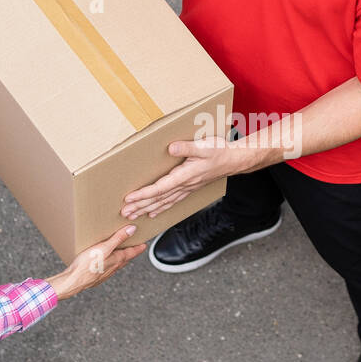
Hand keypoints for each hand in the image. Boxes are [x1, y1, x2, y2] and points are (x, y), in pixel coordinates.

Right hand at [45, 225, 145, 299]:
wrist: (73, 281)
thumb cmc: (87, 265)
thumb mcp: (104, 247)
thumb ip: (118, 238)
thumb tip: (132, 230)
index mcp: (116, 260)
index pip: (132, 253)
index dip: (138, 248)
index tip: (144, 245)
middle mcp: (113, 267)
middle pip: (125, 259)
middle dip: (130, 253)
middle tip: (135, 247)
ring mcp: (105, 273)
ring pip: (116, 264)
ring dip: (120, 258)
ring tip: (120, 252)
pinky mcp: (97, 276)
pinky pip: (107, 268)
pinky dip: (110, 263)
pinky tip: (104, 262)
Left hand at [121, 137, 260, 220]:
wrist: (234, 160)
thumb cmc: (220, 152)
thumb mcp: (204, 146)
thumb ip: (187, 147)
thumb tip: (171, 148)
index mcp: (185, 176)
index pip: (160, 188)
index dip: (144, 194)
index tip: (130, 199)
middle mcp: (184, 185)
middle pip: (158, 199)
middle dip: (141, 206)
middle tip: (125, 213)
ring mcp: (187, 189)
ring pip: (164, 202)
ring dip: (147, 209)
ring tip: (133, 216)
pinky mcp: (189, 188)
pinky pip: (172, 201)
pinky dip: (160, 208)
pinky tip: (152, 213)